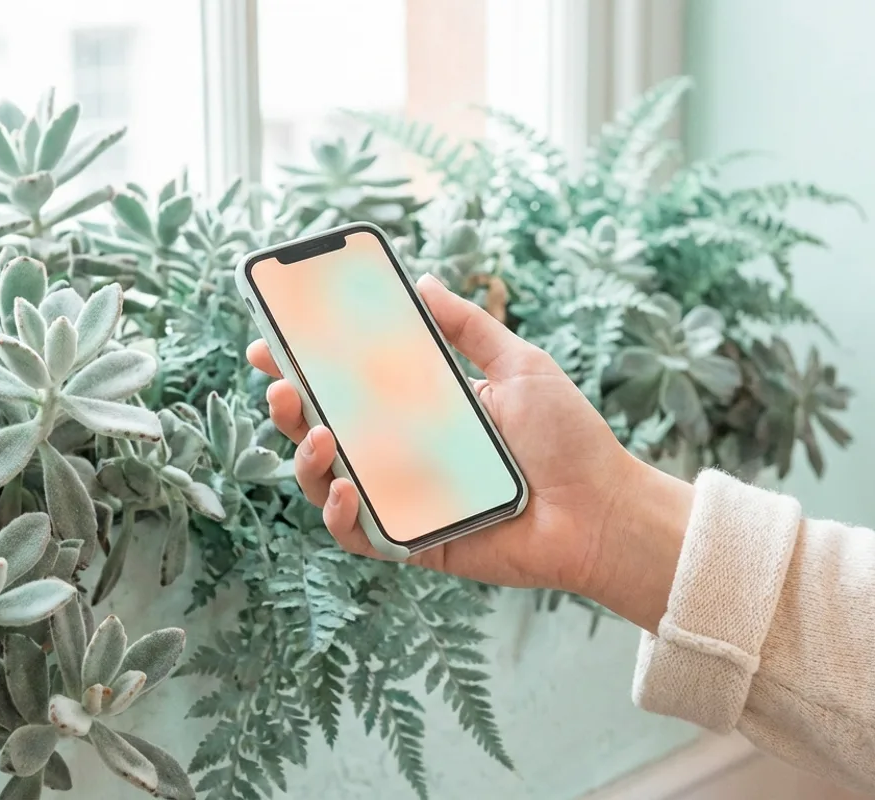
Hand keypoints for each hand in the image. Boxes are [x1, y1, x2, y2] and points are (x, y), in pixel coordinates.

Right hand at [247, 274, 690, 631]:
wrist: (602, 508)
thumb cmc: (567, 439)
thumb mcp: (519, 365)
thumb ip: (470, 326)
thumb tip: (425, 282)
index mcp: (420, 410)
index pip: (348, 385)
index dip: (304, 366)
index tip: (272, 342)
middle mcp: (403, 454)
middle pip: (324, 431)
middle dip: (290, 407)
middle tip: (282, 383)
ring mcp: (403, 499)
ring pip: (328, 483)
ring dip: (306, 457)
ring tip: (320, 433)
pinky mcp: (413, 542)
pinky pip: (358, 535)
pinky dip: (340, 516)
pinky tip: (347, 488)